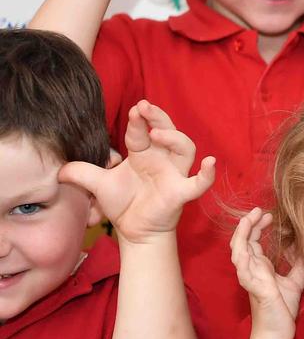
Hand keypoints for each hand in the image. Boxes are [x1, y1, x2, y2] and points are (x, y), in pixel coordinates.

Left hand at [60, 100, 213, 244]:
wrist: (134, 231)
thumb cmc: (123, 203)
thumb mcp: (97, 184)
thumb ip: (81, 173)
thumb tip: (58, 169)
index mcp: (143, 153)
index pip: (141, 132)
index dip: (139, 120)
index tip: (133, 110)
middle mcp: (162, 159)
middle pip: (167, 131)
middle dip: (158, 117)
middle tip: (145, 107)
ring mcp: (174, 174)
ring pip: (185, 149)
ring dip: (175, 138)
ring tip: (158, 134)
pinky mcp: (180, 193)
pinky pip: (199, 183)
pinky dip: (207, 174)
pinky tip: (210, 163)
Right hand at [230, 208, 303, 338]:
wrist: (279, 332)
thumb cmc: (282, 309)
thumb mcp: (295, 281)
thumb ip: (299, 265)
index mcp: (260, 267)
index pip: (253, 241)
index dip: (257, 226)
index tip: (269, 215)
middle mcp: (252, 270)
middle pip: (243, 241)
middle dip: (249, 223)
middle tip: (260, 210)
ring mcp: (250, 278)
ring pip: (238, 251)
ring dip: (242, 234)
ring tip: (249, 219)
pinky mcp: (254, 288)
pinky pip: (243, 269)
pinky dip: (243, 256)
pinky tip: (247, 245)